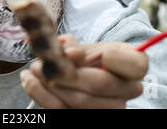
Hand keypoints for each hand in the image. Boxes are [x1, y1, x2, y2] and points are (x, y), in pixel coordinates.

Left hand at [20, 35, 147, 108]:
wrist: (81, 78)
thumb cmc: (83, 60)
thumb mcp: (83, 48)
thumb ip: (75, 47)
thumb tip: (70, 53)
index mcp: (132, 67)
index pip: (137, 64)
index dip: (114, 58)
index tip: (84, 51)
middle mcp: (127, 90)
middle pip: (98, 84)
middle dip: (64, 71)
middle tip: (41, 62)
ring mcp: (111, 108)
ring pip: (78, 101)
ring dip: (48, 83)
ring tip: (33, 69)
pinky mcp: (88, 118)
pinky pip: (61, 111)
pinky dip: (39, 93)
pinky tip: (29, 80)